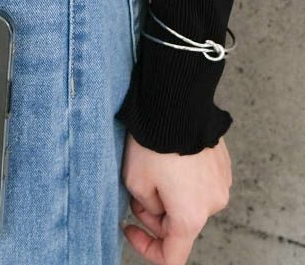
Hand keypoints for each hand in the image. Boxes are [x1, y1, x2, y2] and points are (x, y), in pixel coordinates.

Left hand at [121, 132, 232, 264]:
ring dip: (171, 193)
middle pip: (180, 225)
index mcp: (190, 216)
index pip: (173, 256)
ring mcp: (222, 184)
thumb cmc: (154, 143)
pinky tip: (171, 157)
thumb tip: (157, 207)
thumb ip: (146, 206)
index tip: (131, 229)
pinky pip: (200, 182)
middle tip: (137, 189)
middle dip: (155, 212)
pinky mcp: (223, 165)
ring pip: (190, 202)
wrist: (176, 105)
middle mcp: (212, 205)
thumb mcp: (135, 180)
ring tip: (155, 166)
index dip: (147, 249)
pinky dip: (185, 178)